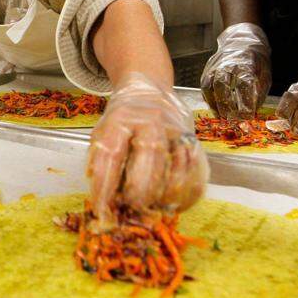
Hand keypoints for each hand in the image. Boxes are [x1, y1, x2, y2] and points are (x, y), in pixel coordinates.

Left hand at [87, 72, 208, 229]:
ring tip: (154, 208)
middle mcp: (151, 120)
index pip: (111, 152)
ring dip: (167, 193)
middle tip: (133, 207)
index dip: (105, 185)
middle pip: (150, 153)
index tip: (101, 209)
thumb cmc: (123, 120)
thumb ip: (100, 162)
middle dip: (141, 187)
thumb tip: (104, 203)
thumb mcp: (103, 132)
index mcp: (121, 118)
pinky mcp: (193, 138)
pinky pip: (197, 169)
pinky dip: (188, 192)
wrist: (150, 89)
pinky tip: (176, 205)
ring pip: (179, 163)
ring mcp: (176, 128)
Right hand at [200, 22, 270, 118]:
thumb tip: (254, 109)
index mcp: (245, 63)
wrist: (241, 40)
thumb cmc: (256, 59)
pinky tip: (214, 108)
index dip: (244, 101)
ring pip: (210, 85)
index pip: (243, 84)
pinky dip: (208, 98)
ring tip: (221, 116)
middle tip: (232, 119)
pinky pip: (205, 85)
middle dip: (226, 105)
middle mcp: (227, 63)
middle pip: (223, 85)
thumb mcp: (265, 72)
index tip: (247, 115)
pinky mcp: (208, 68)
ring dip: (215, 103)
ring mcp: (216, 65)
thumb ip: (259, 90)